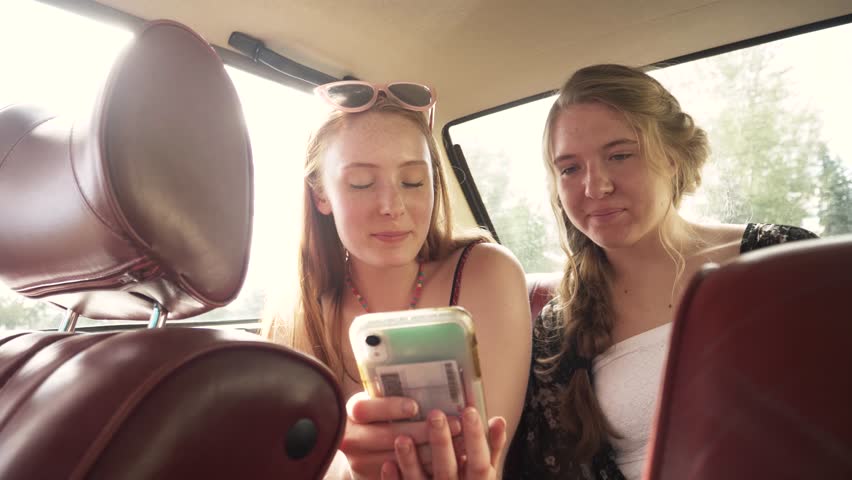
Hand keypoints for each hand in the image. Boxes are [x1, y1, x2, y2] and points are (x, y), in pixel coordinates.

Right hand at [341, 392, 461, 479]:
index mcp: (352, 414)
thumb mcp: (381, 404)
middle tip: (455, 423)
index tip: (415, 406)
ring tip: (461, 442)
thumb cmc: (381, 418)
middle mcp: (352, 439)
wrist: (365, 452)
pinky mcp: (373, 479)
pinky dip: (430, 467)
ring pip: (399, 460)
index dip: (389, 407)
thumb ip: (397, 394)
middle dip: (423, 430)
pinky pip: (405, 476)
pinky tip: (453, 460)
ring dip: (432, 451)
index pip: (365, 408)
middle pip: (386, 436)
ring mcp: (361, 464)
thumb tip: (437, 381)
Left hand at [382, 407, 507, 479]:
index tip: (469, 410)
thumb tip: (498, 420)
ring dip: (410, 460)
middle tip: (434, 415)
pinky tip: (387, 463)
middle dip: (441, 442)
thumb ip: (492, 448)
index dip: (475, 438)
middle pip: (448, 469)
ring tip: (402, 437)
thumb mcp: (486, 473)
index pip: (479, 462)